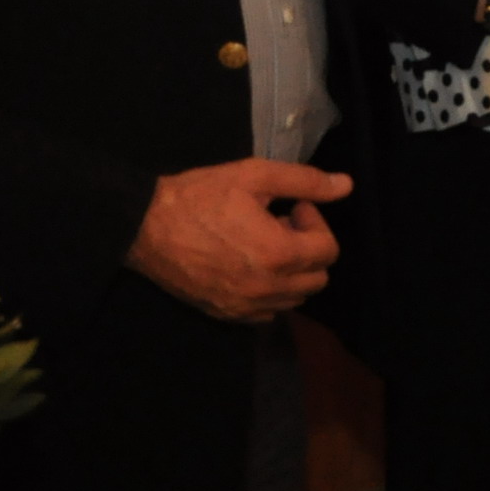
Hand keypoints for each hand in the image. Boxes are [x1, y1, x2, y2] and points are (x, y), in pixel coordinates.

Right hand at [127, 159, 348, 321]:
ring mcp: (244, 306)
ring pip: (294, 299)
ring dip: (291, 273)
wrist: (143, 227)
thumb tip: (346, 186)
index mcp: (279, 254)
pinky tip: (249, 266)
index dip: (316, 223)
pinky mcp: (224, 314)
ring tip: (264, 244)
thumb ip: (305, 181)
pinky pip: (267, 313)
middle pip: (317, 279)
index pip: (328, 251)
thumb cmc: (199, 197)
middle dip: (308, 249)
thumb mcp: (254, 175)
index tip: (293, 207)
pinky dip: (270, 293)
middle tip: (281, 224)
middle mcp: (266, 288)